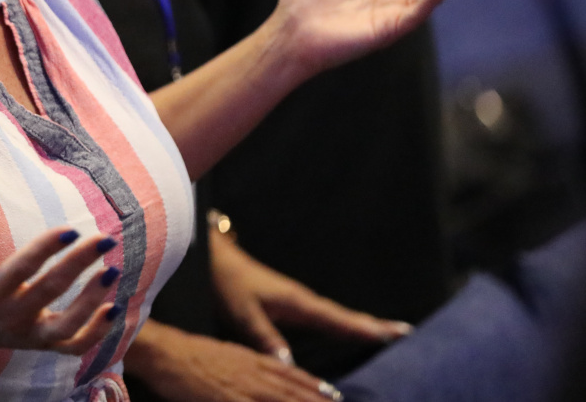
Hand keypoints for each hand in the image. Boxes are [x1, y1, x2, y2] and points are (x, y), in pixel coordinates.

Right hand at [0, 197, 120, 355]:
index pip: (21, 269)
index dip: (46, 249)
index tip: (72, 230)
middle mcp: (10, 317)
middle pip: (50, 291)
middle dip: (79, 263)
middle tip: (105, 239)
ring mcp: (29, 335)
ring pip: (66, 326)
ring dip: (92, 300)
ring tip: (113, 271)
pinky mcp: (42, 345)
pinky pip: (74, 347)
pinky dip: (96, 333)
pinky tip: (113, 308)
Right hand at [126, 321, 343, 401]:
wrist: (164, 351)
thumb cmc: (188, 355)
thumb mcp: (223, 356)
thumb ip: (244, 367)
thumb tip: (256, 377)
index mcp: (250, 359)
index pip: (289, 373)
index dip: (313, 385)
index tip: (334, 394)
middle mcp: (252, 372)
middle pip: (292, 390)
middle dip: (317, 400)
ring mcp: (242, 387)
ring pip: (280, 400)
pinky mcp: (227, 399)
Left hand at [209, 228, 410, 364]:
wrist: (215, 258)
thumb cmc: (228, 283)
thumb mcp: (244, 314)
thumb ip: (267, 339)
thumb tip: (291, 364)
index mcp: (299, 303)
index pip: (341, 320)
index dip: (369, 329)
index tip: (401, 333)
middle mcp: (304, 301)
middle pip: (347, 317)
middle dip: (375, 326)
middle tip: (408, 333)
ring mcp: (298, 301)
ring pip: (337, 316)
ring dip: (361, 324)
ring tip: (387, 335)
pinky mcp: (290, 303)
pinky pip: (325, 316)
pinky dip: (342, 322)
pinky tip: (346, 330)